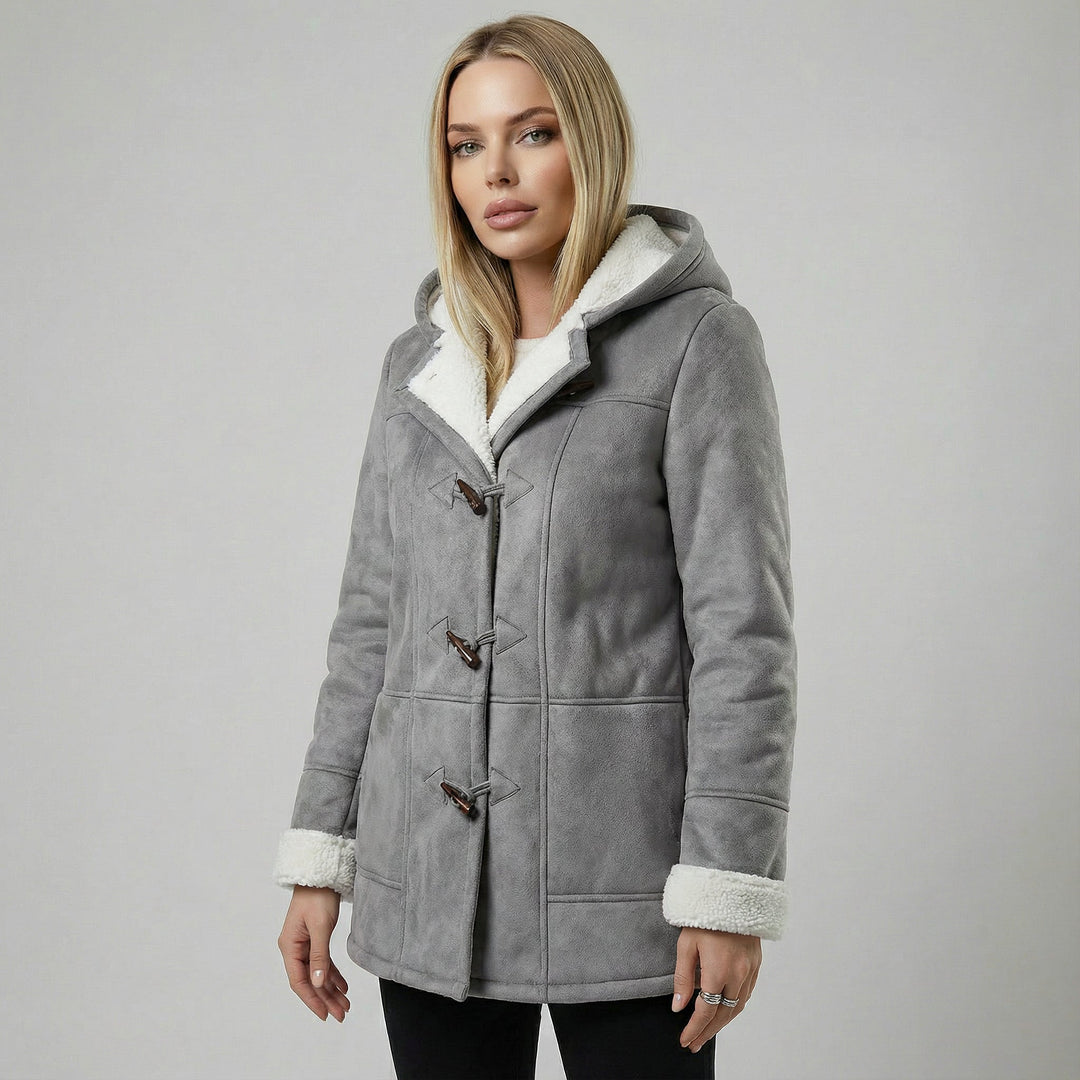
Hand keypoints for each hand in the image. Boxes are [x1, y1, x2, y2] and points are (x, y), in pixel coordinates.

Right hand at [277, 885, 350, 1021]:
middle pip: (310, 980)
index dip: (312, 999)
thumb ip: (319, 956)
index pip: (299, 981)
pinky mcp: (314, 939)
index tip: (325, 1014)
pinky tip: (343, 986)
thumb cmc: (317, 896)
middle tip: (342, 1014)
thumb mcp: (321, 926)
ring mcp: (304, 944)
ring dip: (331, 989)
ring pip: (317, 973)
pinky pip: (323, 962)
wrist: (321, 874)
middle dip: (325, 998)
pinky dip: (333, 974)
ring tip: (345, 1005)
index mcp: (289, 946)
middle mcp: (294, 948)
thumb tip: (318, 983)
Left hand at [671, 927, 760, 1051]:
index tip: (685, 1040)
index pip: (706, 1011)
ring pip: (738, 1007)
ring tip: (707, 1032)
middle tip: (694, 1044)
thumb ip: (683, 978)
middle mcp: (738, 974)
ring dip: (722, 1022)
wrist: (733, 894)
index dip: (694, 1028)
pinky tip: (725, 1010)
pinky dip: (735, 1007)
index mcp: (718, 970)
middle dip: (708, 1032)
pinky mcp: (756, 964)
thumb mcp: (686, 944)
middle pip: (723, 1014)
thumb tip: (678, 1007)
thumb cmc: (705, 915)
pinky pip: (746, 994)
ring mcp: (750, 970)